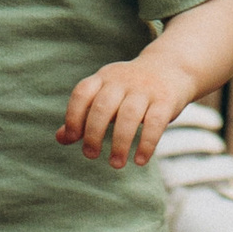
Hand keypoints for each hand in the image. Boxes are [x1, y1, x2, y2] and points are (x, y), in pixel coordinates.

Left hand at [61, 53, 197, 167]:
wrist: (171, 67)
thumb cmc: (130, 89)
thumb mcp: (106, 94)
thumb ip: (84, 115)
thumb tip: (61, 138)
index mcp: (104, 78)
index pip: (82, 93)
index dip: (73, 115)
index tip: (72, 138)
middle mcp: (122, 81)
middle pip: (103, 106)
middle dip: (94, 133)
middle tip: (90, 155)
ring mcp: (145, 89)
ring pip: (129, 115)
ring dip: (120, 143)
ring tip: (116, 164)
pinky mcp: (166, 100)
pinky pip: (155, 122)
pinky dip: (146, 143)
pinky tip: (140, 160)